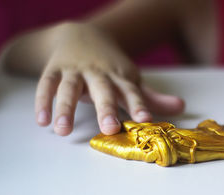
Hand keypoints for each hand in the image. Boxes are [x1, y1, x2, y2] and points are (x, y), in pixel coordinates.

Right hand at [35, 23, 183, 135]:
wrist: (80, 34)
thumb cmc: (110, 66)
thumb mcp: (131, 79)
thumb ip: (151, 97)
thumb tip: (181, 108)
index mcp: (120, 77)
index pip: (131, 92)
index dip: (140, 105)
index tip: (146, 120)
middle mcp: (98, 73)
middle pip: (102, 90)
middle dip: (106, 108)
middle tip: (108, 128)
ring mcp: (75, 71)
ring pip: (69, 88)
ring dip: (65, 109)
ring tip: (62, 131)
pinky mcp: (55, 70)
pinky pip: (46, 85)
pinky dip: (43, 101)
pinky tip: (41, 121)